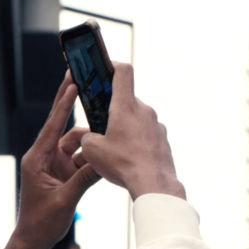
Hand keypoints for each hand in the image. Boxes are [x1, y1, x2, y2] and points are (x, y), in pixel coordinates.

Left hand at [0, 74, 100, 248]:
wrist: (34, 240)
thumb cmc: (41, 221)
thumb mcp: (65, 199)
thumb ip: (84, 178)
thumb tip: (103, 160)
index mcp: (37, 159)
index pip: (52, 125)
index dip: (64, 103)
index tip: (71, 82)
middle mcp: (45, 157)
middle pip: (63, 127)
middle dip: (72, 106)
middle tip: (80, 79)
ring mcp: (55, 165)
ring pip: (78, 145)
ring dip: (92, 145)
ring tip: (108, 137)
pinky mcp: (64, 173)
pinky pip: (82, 160)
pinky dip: (93, 159)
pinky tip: (107, 155)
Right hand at [78, 63, 184, 199]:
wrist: (154, 184)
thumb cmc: (123, 164)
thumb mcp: (92, 151)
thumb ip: (87, 138)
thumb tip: (89, 139)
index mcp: (126, 106)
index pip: (122, 71)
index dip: (112, 65)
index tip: (103, 67)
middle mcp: (144, 111)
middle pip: (126, 100)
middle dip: (112, 109)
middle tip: (100, 124)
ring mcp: (156, 125)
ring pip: (136, 120)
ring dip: (124, 128)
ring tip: (113, 148)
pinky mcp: (162, 140)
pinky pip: (146, 135)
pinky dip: (136, 142)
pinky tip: (128, 159)